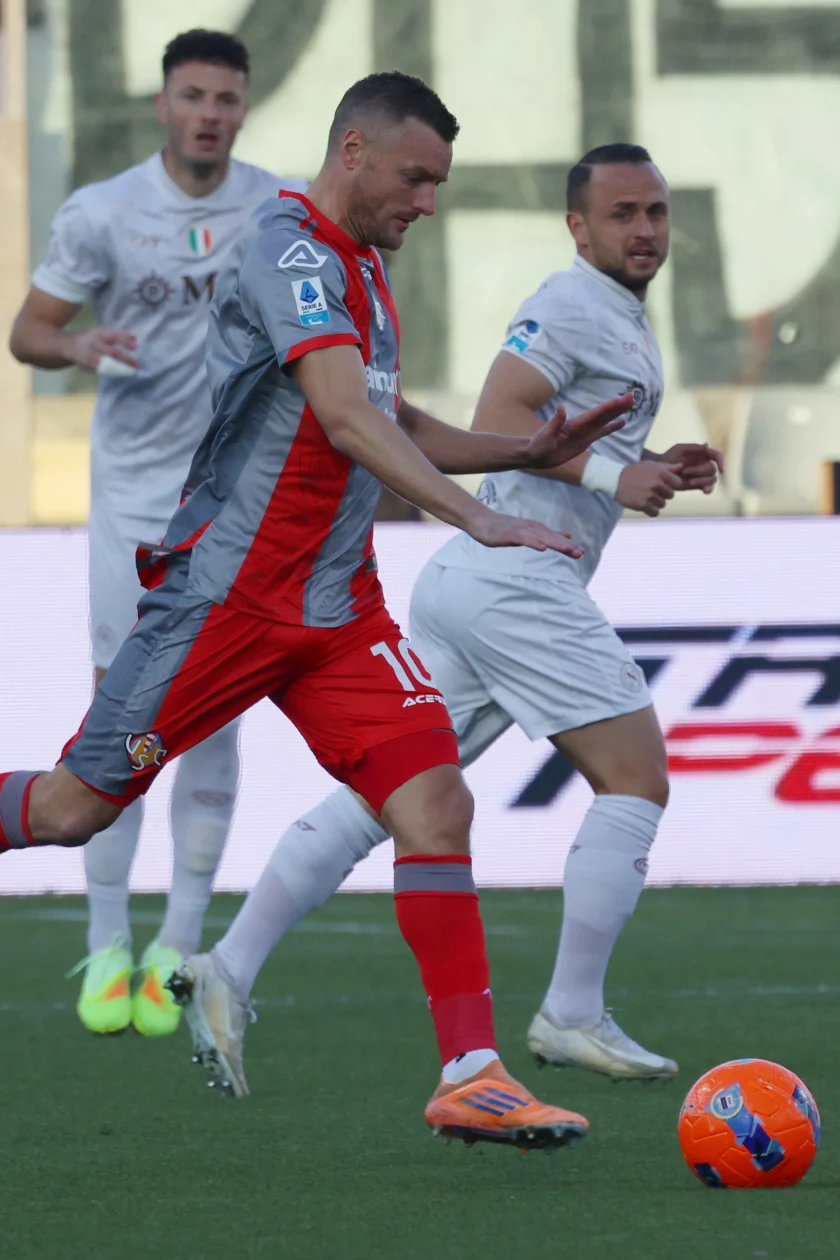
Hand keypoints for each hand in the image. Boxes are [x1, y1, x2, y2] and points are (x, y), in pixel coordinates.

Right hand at [67, 327, 138, 371]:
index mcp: (99, 334)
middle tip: (137, 364)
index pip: (114, 336)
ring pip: (109, 363)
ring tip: (132, 371)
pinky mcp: (89, 365)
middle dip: (126, 359)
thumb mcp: (101, 332)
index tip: (136, 347)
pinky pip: (104, 370)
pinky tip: (121, 374)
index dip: (125, 341)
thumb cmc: (90, 339)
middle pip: (113, 352)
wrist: (68, 346)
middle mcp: (95, 344)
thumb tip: (134, 338)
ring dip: (122, 368)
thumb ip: (117, 335)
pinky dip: (114, 372)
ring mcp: (91, 355)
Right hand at [466, 505, 584, 557]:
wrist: (483, 522)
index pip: (555, 538)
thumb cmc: (505, 528)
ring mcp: (521, 531)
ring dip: (554, 543)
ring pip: (541, 538)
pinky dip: (534, 542)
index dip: (568, 545)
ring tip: (567, 550)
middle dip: (565, 545)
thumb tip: (567, 536)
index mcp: (537, 529)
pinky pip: (524, 539)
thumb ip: (547, 534)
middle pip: (551, 538)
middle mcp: (532, 528)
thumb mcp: (529, 531)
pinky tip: (542, 548)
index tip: (581, 552)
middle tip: (579, 553)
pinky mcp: (510, 535)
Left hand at [523, 393, 632, 468]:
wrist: (535, 455)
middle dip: (618, 406)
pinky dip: (612, 428)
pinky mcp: (585, 441)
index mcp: (574, 424)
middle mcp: (582, 426)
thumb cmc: (538, 445)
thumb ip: (554, 422)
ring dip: (617, 413)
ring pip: (605, 421)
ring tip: (631, 405)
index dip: (609, 407)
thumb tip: (561, 407)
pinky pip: (601, 433)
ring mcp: (585, 433)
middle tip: (633, 397)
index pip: (595, 414)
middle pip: (603, 414)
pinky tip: (622, 423)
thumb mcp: (545, 434)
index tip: (621, 399)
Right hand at [616, 460, 683, 516]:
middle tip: (653, 490)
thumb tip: (681, 467)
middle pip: (670, 495)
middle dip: (663, 494)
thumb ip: (667, 467)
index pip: (677, 483)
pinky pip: (655, 513)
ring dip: (656, 502)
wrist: (615, 479)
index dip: (672, 484)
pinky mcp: (642, 505)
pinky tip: (645, 504)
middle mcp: (656, 484)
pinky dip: (650, 510)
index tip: (664, 484)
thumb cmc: (634, 471)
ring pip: (662, 504)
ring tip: (646, 497)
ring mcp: (649, 495)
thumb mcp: (650, 465)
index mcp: (660, 473)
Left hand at [655, 442, 723, 493]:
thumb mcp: (679, 449)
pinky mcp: (698, 485)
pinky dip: (709, 489)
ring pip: (712, 479)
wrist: (659, 472)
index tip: (721, 469)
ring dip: (702, 480)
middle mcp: (704, 464)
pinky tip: (704, 491)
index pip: (717, 455)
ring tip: (689, 482)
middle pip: (712, 468)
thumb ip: (693, 447)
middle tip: (685, 471)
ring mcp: (702, 475)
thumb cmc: (668, 458)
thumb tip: (707, 445)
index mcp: (702, 454)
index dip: (721, 461)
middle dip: (700, 471)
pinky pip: (709, 488)